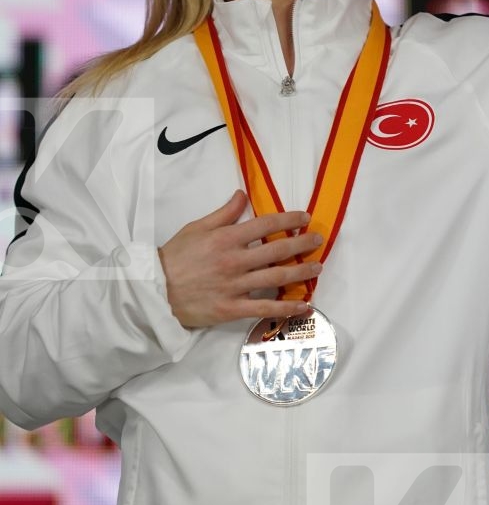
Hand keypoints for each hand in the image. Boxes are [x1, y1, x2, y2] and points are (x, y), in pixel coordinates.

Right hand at [157, 190, 322, 328]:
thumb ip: (223, 213)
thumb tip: (242, 195)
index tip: (304, 218)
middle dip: (301, 244)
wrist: (155, 291)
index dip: (289, 219)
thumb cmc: (175, 257)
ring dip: (300, 272)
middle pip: (276, 250)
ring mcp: (235, 286)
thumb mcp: (196, 228)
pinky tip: (304, 304)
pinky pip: (264, 308)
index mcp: (226, 239)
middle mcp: (234, 261)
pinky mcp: (232, 309)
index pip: (265, 225)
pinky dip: (286, 307)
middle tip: (318, 240)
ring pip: (276, 277)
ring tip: (317, 267)